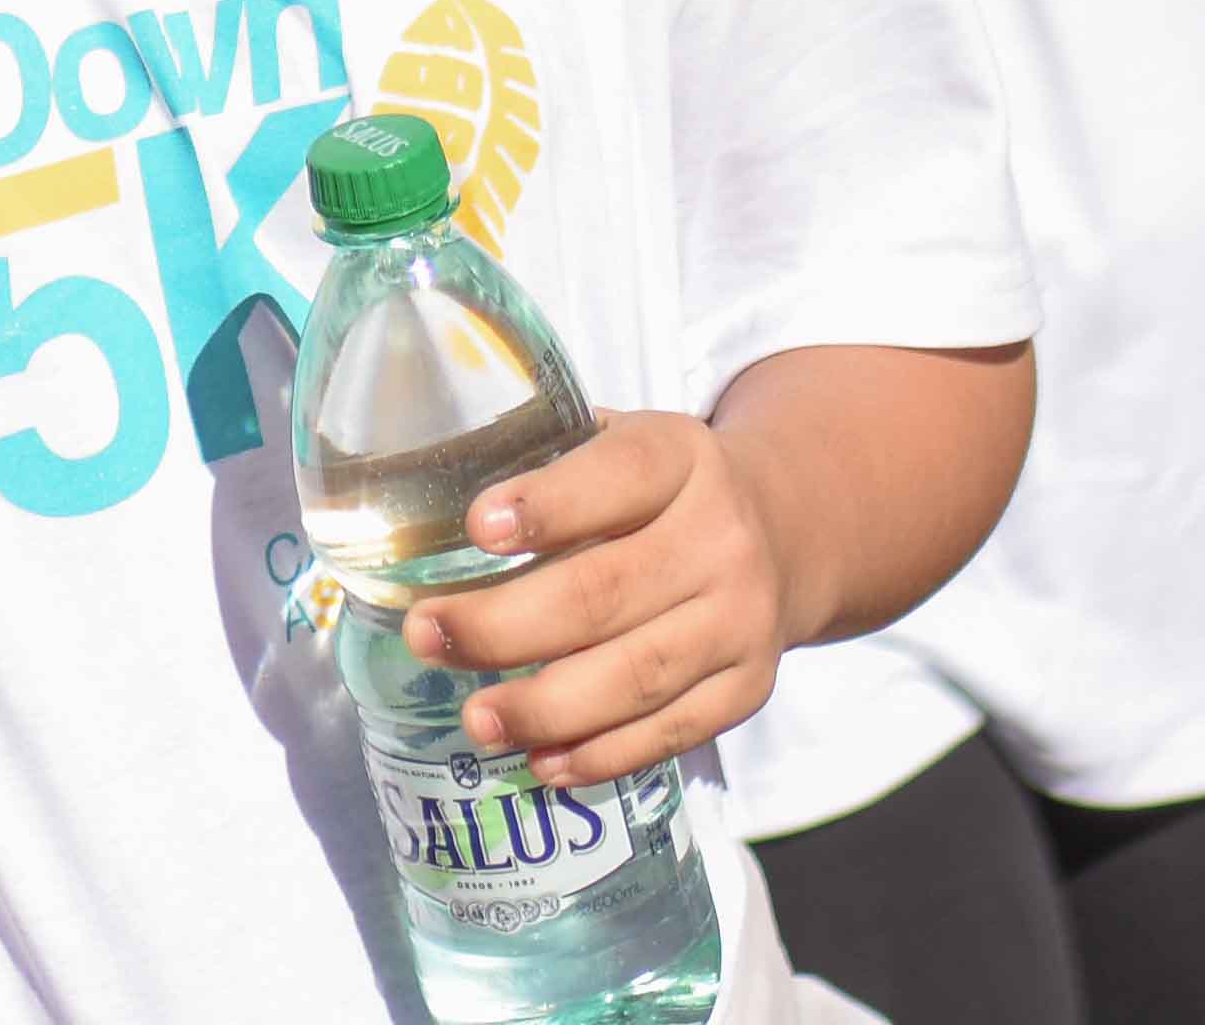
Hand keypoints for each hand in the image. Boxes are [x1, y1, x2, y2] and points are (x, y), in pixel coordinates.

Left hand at [396, 412, 789, 793]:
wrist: (783, 531)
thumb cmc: (661, 490)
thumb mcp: (623, 443)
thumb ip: (549, 462)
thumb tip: (420, 504)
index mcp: (680, 458)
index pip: (619, 475)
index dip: (547, 505)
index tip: (476, 529)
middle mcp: (721, 539)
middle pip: (607, 592)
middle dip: (506, 624)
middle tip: (427, 637)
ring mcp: (741, 620)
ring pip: (636, 675)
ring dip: (545, 706)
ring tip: (477, 718)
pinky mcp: (748, 688)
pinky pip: (670, 731)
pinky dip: (601, 754)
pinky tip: (540, 761)